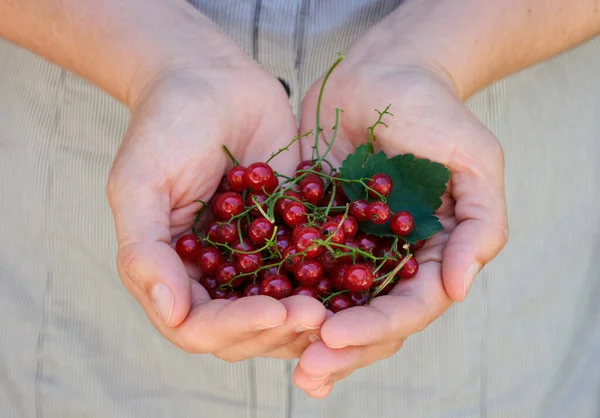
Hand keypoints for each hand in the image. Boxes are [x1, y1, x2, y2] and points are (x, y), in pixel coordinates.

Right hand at [106, 31, 325, 361]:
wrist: (214, 79)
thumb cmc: (167, 124)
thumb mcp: (141, 183)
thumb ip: (145, 250)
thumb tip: (170, 312)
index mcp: (172, 271)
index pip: (197, 325)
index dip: (235, 327)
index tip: (275, 312)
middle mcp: (213, 275)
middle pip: (244, 330)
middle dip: (279, 327)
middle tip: (317, 314)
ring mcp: (253, 259)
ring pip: (281, 310)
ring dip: (308, 317)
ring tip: (338, 306)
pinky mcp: (289, 236)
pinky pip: (310, 269)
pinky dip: (330, 282)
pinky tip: (357, 281)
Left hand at [293, 49, 507, 395]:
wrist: (383, 74)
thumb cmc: (434, 112)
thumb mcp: (474, 161)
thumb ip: (479, 223)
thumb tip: (459, 288)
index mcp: (430, 254)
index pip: (409, 307)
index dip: (376, 328)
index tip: (336, 337)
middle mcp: (389, 260)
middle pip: (370, 320)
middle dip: (341, 349)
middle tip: (306, 370)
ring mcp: (349, 248)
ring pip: (332, 305)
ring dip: (309, 337)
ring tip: (285, 362)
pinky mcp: (313, 228)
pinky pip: (295, 267)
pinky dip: (280, 293)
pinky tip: (253, 315)